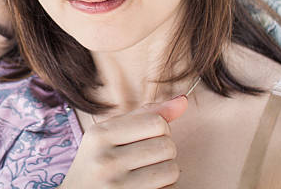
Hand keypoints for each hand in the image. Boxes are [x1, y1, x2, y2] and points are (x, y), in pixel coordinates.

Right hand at [60, 95, 187, 188]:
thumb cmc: (97, 163)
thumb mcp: (110, 135)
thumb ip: (145, 115)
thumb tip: (184, 101)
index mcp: (99, 135)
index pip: (156, 122)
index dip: (161, 129)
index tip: (147, 138)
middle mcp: (105, 161)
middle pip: (166, 145)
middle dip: (164, 152)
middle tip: (146, 159)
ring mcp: (117, 186)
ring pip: (172, 170)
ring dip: (166, 172)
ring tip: (146, 174)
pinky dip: (165, 188)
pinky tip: (147, 188)